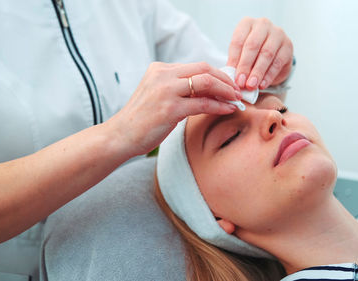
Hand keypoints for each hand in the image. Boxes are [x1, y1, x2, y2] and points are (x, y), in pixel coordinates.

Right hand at [111, 62, 239, 155]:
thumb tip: (210, 90)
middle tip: (237, 92)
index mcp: (160, 69)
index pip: (197, 66)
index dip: (218, 74)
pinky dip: (219, 106)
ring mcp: (166, 90)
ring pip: (206, 82)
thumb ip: (179, 88)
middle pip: (205, 69)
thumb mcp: (158, 95)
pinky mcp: (170, 108)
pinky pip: (203, 104)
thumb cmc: (141, 119)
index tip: (230, 85)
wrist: (120, 136)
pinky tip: (227, 110)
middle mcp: (163, 75)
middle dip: (226, 80)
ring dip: (226, 91)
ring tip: (236, 100)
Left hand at [227, 17, 293, 90]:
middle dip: (245, 66)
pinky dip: (269, 75)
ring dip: (257, 72)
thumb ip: (236, 63)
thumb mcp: (241, 55)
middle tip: (241, 82)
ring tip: (251, 85)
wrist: (273, 54)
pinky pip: (277, 62)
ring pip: (266, 54)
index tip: (232, 77)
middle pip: (252, 46)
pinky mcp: (288, 46)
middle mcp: (263, 24)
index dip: (234, 60)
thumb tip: (232, 78)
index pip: (238, 41)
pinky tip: (262, 85)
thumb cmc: (252, 54)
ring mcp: (277, 34)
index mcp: (247, 23)